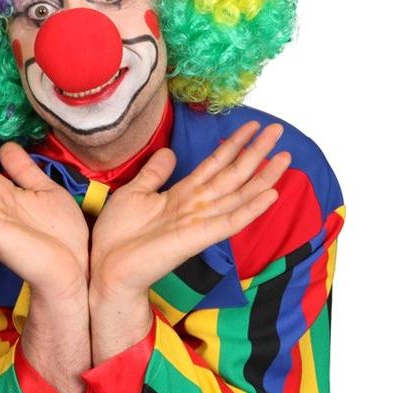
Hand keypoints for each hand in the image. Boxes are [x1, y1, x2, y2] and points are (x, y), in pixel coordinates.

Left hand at [89, 120, 290, 301]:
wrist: (106, 265)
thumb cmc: (118, 233)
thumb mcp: (135, 192)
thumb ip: (155, 173)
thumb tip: (169, 152)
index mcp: (182, 194)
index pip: (214, 164)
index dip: (233, 145)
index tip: (252, 126)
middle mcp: (197, 206)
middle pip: (233, 175)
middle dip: (256, 152)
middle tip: (278, 131)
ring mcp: (200, 222)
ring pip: (238, 195)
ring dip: (263, 177)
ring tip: (285, 157)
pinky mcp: (198, 239)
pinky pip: (229, 221)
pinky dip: (251, 209)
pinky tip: (271, 195)